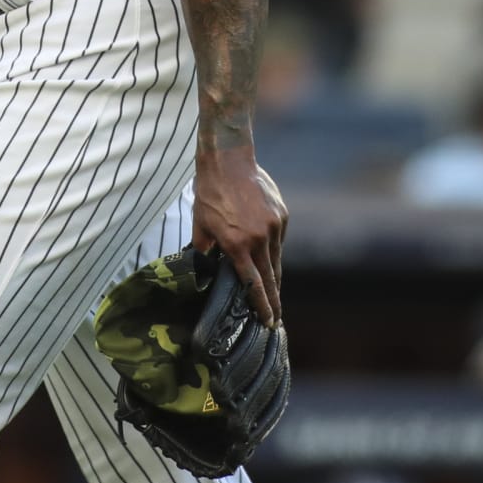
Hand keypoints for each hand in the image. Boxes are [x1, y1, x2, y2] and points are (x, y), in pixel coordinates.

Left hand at [192, 146, 286, 326]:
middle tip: (276, 318)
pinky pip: (278, 240)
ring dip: (274, 277)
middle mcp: (259, 239)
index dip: (262, 305)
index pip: (253, 284)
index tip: (269, 321)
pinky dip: (273, 249)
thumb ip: (205, 251)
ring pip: (276, 259)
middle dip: (274, 300)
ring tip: (273, 293)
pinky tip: (266, 253)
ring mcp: (274, 226)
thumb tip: (205, 270)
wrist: (228, 161)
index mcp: (237, 245)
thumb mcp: (201, 225)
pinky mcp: (282, 215)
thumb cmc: (210, 193)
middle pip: (270, 277)